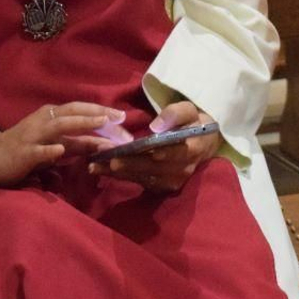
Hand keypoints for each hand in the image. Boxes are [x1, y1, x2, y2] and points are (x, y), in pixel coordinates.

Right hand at [0, 103, 118, 184]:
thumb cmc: (24, 149)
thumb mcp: (54, 144)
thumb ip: (76, 143)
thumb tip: (103, 143)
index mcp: (50, 116)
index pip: (79, 110)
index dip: (101, 112)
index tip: (123, 116)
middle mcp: (43, 121)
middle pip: (72, 113)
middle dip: (97, 114)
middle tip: (119, 118)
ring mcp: (32, 136)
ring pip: (58, 126)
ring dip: (80, 124)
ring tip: (100, 123)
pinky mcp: (22, 153)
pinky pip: (37, 151)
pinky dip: (49, 149)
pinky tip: (60, 150)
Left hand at [92, 101, 220, 192]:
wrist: (202, 145)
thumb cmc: (193, 123)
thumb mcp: (189, 110)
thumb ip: (175, 113)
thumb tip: (157, 125)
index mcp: (193, 149)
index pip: (177, 152)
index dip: (161, 153)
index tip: (145, 150)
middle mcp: (182, 170)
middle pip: (154, 168)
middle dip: (130, 163)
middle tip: (108, 158)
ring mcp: (171, 181)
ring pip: (143, 177)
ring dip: (119, 172)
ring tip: (96, 165)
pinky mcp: (160, 187)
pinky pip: (139, 182)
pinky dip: (120, 176)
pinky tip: (101, 170)